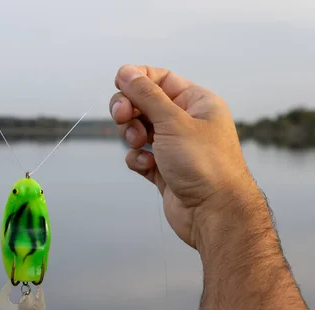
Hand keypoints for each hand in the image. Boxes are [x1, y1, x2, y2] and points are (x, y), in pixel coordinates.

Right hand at [109, 65, 257, 247]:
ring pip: (139, 130)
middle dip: (129, 110)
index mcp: (197, 103)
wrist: (215, 214)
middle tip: (121, 117)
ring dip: (131, 135)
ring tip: (140, 145)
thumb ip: (146, 95)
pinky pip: (140, 155)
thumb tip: (126, 72)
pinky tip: (148, 167)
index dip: (137, 79)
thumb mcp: (172, 122)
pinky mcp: (164, 170)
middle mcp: (187, 122)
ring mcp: (175, 147)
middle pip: (145, 104)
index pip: (161, 79)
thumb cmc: (204, 165)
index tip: (118, 85)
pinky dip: (138, 159)